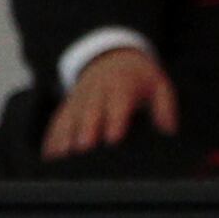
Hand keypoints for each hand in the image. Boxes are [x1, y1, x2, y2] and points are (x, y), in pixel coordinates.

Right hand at [45, 47, 177, 159]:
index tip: (113, 138)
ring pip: (69, 118)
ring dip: (64, 137)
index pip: (118, 103)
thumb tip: (169, 130)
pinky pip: (57, 122)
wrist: (112, 58)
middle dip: (86, 130)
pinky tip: (49, 156)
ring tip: (61, 159)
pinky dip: (52, 138)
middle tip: (83, 150)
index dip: (115, 120)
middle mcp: (96, 91)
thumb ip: (165, 107)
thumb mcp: (158, 85)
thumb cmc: (139, 78)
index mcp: (122, 86)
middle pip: (89, 112)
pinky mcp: (67, 107)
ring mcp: (78, 99)